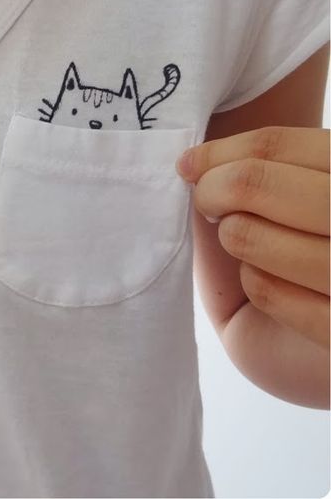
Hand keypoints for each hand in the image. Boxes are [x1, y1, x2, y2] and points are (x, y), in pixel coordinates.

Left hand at [175, 126, 329, 348]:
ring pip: (249, 234)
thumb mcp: (291, 218)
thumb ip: (260, 189)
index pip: (276, 144)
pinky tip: (269, 288)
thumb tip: (197, 164)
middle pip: (255, 180)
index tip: (188, 165)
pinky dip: (255, 286)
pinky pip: (265, 289)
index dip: (218, 152)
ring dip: (234, 240)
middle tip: (208, 204)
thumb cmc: (307, 279)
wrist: (327, 360)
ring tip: (246, 248)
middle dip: (212, 190)